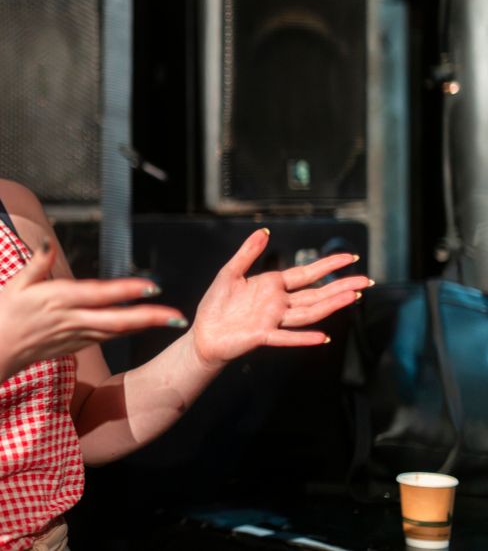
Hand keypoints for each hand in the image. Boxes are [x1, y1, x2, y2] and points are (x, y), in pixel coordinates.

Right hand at [0, 239, 184, 376]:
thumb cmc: (2, 315)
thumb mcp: (16, 283)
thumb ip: (37, 262)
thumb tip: (49, 242)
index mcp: (59, 300)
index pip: (100, 295)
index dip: (127, 292)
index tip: (152, 287)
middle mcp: (72, 320)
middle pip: (118, 321)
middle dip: (151, 318)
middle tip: (178, 317)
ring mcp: (75, 336)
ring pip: (116, 332)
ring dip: (143, 325)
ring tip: (169, 319)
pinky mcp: (74, 346)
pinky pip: (105, 337)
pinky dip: (125, 331)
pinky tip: (138, 325)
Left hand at [191, 228, 369, 367]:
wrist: (204, 332)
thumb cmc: (216, 305)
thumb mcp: (230, 272)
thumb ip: (248, 252)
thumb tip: (264, 232)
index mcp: (272, 286)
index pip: (305, 274)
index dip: (327, 266)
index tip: (349, 258)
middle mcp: (278, 303)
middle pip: (315, 294)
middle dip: (340, 287)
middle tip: (365, 281)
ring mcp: (273, 320)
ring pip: (307, 313)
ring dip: (329, 306)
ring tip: (351, 298)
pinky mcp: (262, 335)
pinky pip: (286, 337)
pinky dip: (303, 338)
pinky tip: (322, 337)